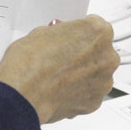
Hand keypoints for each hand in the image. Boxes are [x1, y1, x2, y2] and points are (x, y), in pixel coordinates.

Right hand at [0, 15, 116, 123]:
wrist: (24, 93)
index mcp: (98, 32)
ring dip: (82, 75)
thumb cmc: (30, 63)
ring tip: (58, 77)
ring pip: (96, 75)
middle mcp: (107, 56)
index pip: (95, 27)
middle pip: (99, 52)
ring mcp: (103, 81)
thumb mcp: (42, 33)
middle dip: (84, 55)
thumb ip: (61, 34)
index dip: (80, 34)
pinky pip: (89, 94)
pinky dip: (78, 93)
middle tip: (63, 59)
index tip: (72, 39)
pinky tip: (60, 90)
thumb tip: (60, 41)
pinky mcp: (95, 102)